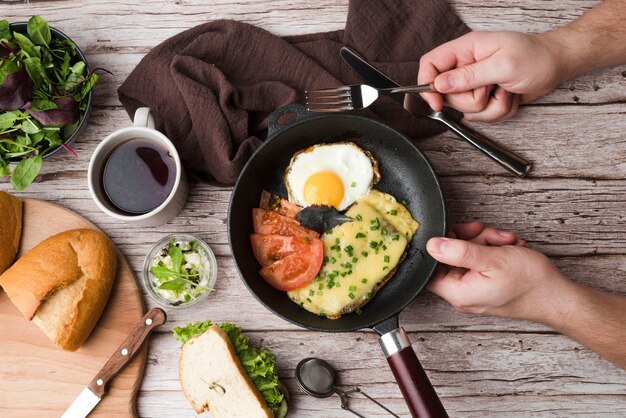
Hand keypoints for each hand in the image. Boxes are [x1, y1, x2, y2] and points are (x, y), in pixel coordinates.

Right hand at [409, 31, 572, 121]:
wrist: (558, 65)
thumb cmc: (536, 57)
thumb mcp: (502, 65)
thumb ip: (468, 76)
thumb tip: (440, 84)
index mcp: (466, 50)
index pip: (430, 64)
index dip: (427, 84)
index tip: (436, 102)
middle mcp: (467, 66)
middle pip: (447, 94)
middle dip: (470, 100)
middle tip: (490, 88)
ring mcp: (476, 83)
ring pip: (466, 109)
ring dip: (489, 107)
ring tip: (505, 91)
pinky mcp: (486, 97)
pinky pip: (481, 115)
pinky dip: (497, 112)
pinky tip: (509, 97)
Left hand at [426, 222, 574, 325]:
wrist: (559, 297)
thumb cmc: (530, 283)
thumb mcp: (491, 258)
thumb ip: (458, 251)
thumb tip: (432, 245)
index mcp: (458, 292)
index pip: (430, 269)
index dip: (439, 248)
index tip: (453, 234)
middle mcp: (464, 295)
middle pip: (451, 258)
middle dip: (472, 239)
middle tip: (488, 234)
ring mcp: (476, 290)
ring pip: (469, 256)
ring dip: (487, 242)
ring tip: (506, 242)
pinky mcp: (488, 286)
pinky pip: (482, 263)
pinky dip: (495, 251)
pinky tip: (510, 248)